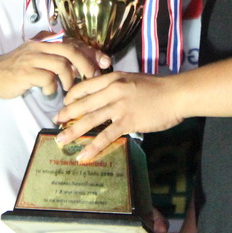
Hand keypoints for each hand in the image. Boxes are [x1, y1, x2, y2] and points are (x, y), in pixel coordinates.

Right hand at [0, 34, 109, 99]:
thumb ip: (60, 58)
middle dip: (86, 64)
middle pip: (70, 49)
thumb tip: (85, 65)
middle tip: (94, 77)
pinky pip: (48, 78)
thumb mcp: (40, 58)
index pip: (74, 42)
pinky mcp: (26, 72)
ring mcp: (32, 57)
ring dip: (70, 79)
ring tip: (69, 89)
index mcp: (46, 39)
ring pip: (61, 64)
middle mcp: (40, 45)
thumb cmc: (20, 69)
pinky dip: (52, 87)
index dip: (91, 52)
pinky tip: (48, 92)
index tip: (105, 62)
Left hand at [53, 72, 183, 162]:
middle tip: (56, 122)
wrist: (176, 94)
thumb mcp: (133, 79)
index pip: (85, 86)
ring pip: (90, 120)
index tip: (65, 104)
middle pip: (83, 104)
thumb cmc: (158, 87)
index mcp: (113, 78)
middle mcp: (113, 90)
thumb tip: (106, 97)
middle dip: (66, 114)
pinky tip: (83, 154)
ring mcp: (119, 107)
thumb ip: (118, 86)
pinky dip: (92, 146)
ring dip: (73, 131)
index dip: (71, 96)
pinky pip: (106, 136)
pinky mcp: (128, 122)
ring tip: (61, 140)